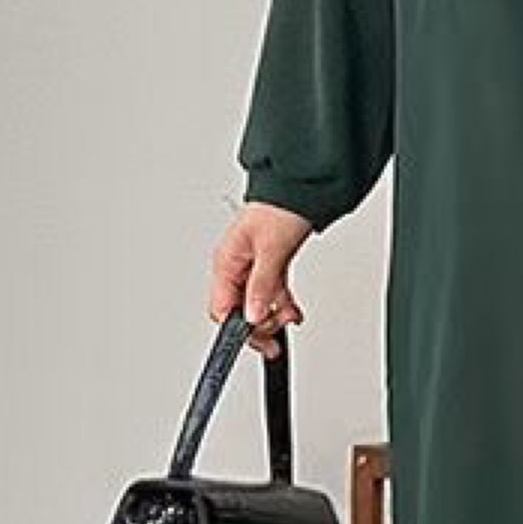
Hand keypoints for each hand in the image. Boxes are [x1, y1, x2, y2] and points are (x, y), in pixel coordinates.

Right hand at [208, 200, 313, 358]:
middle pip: (237, 310)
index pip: (222, 308)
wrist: (301, 186)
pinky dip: (281, 303)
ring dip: (272, 315)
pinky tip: (292, 310)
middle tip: (279, 328)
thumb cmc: (280, 207)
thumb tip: (252, 315)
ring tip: (289, 317)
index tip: (259, 337)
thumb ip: (261, 285)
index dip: (239, 327)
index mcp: (226, 261)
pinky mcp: (267, 263)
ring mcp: (251, 265)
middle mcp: (234, 265)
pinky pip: (268, 292)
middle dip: (258, 323)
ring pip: (254, 304)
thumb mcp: (272, 250)